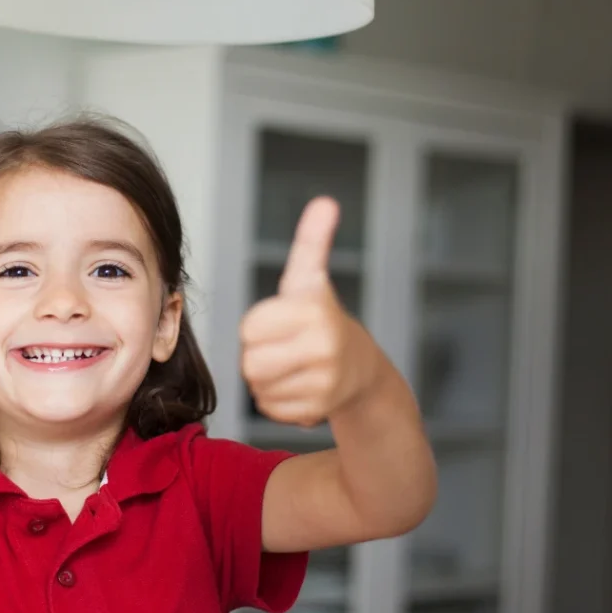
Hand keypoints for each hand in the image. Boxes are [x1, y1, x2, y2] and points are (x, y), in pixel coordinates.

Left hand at [240, 197, 382, 426]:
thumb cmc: (321, 319)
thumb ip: (312, 241)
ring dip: (266, 380)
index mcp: (314, 310)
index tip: (282, 322)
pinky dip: (278, 402)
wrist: (362, 370)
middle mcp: (323, 346)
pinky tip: (300, 387)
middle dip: (259, 356)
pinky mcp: (319, 410)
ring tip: (292, 367)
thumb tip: (325, 203)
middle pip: (250, 362)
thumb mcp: (310, 279)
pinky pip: (270, 408)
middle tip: (284, 348)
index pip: (249, 328)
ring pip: (258, 388)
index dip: (258, 326)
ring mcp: (324, 381)